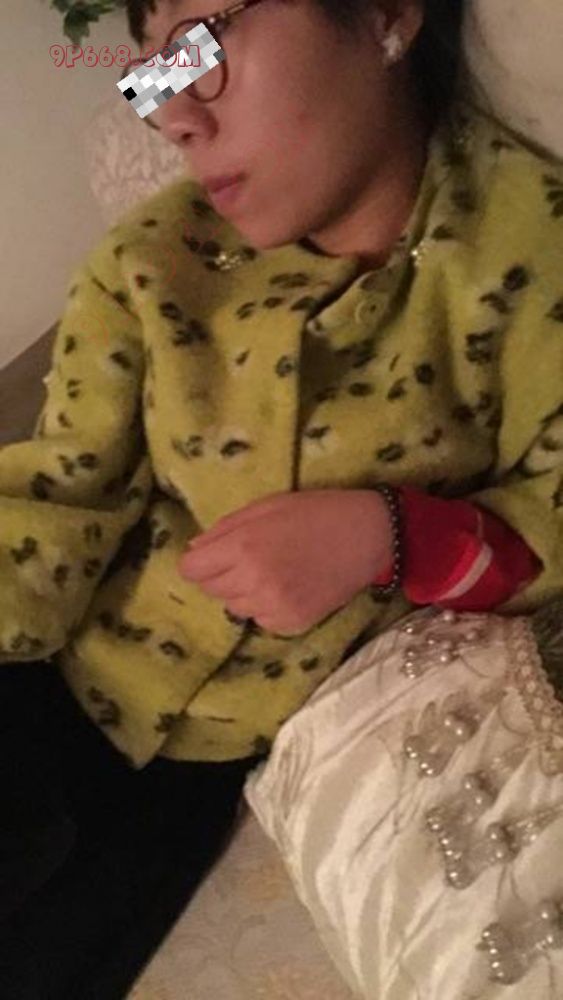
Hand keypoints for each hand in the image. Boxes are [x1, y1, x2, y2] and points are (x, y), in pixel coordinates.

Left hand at [177, 489, 393, 636]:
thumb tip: (193, 551)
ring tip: (273, 572)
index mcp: (243, 546)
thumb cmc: (316, 512)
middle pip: (210, 590)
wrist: (369, 535)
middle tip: (250, 558)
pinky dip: (267, 607)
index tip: (213, 556)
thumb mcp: (265, 506)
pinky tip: (289, 587)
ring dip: (244, 592)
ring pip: (234, 607)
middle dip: (222, 574)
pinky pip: (260, 621)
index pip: (191, 570)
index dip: (199, 562)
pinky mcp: (292, 623)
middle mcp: (254, 581)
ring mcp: (274, 606)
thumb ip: (224, 529)